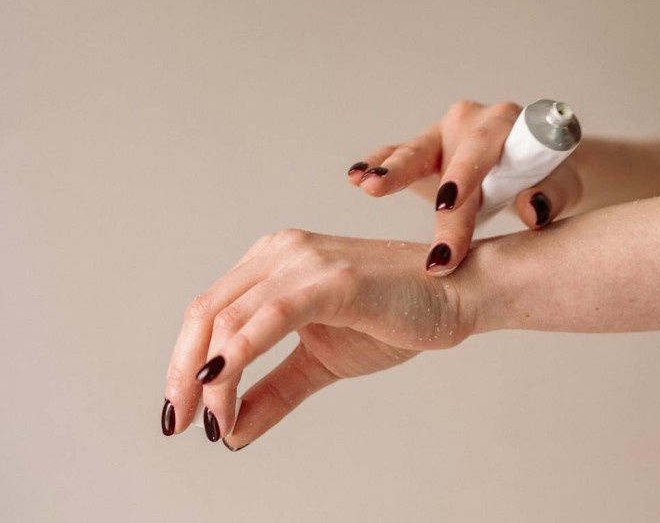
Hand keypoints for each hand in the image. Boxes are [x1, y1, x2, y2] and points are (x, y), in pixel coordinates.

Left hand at [162, 229, 470, 449]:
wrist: (458, 295)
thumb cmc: (396, 315)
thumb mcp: (321, 363)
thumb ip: (274, 391)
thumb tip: (231, 430)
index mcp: (273, 262)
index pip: (209, 312)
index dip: (183, 364)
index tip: (181, 414)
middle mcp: (280, 252)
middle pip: (205, 313)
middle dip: (183, 375)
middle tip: (180, 423)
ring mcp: (304, 261)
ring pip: (230, 319)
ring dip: (210, 378)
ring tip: (213, 423)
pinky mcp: (330, 279)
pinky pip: (269, 316)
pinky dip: (237, 354)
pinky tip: (220, 390)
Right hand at [347, 100, 583, 274]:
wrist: (533, 167)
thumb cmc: (546, 175)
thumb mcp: (560, 184)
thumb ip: (552, 194)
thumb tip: (533, 209)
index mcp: (505, 123)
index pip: (482, 151)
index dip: (465, 176)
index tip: (450, 204)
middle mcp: (469, 121)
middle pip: (442, 152)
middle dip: (418, 180)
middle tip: (388, 200)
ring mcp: (442, 136)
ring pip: (412, 151)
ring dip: (389, 169)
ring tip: (364, 183)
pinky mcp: (423, 153)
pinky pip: (395, 154)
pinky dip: (376, 164)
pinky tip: (355, 175)